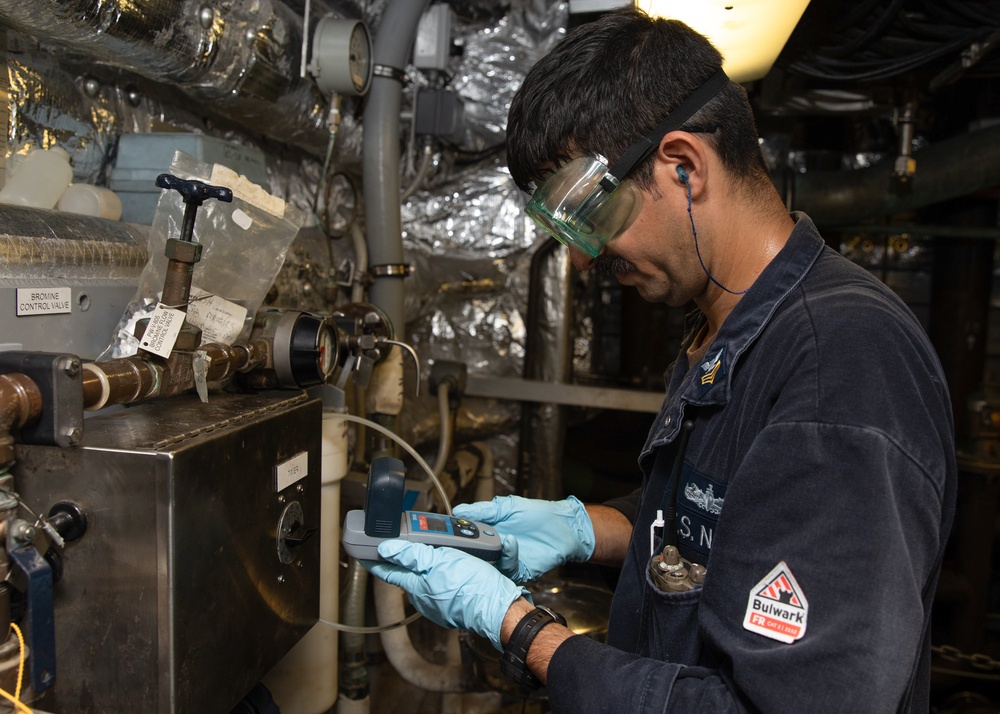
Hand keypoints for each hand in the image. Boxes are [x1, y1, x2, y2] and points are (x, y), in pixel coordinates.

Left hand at [365, 540, 527, 650]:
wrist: (497, 608)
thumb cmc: (471, 585)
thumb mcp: (439, 561)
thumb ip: (411, 555)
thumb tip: (386, 548)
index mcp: (415, 585)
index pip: (387, 571)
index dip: (374, 560)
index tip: (363, 553)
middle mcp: (423, 598)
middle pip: (407, 574)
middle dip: (407, 559)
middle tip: (409, 542)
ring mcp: (438, 604)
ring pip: (427, 580)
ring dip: (429, 567)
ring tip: (441, 553)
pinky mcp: (452, 606)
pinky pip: (442, 587)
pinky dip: (444, 576)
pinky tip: (456, 569)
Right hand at [453, 495, 594, 582]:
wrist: (565, 527)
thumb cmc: (538, 515)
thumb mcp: (507, 507)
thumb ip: (483, 510)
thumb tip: (458, 510)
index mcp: (489, 532)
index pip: (466, 537)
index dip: (455, 537)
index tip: (446, 532)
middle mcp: (495, 548)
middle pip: (473, 555)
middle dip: (466, 550)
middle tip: (460, 542)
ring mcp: (506, 560)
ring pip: (488, 565)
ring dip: (489, 553)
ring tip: (494, 539)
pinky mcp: (519, 570)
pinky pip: (508, 568)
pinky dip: (508, 555)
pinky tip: (511, 542)